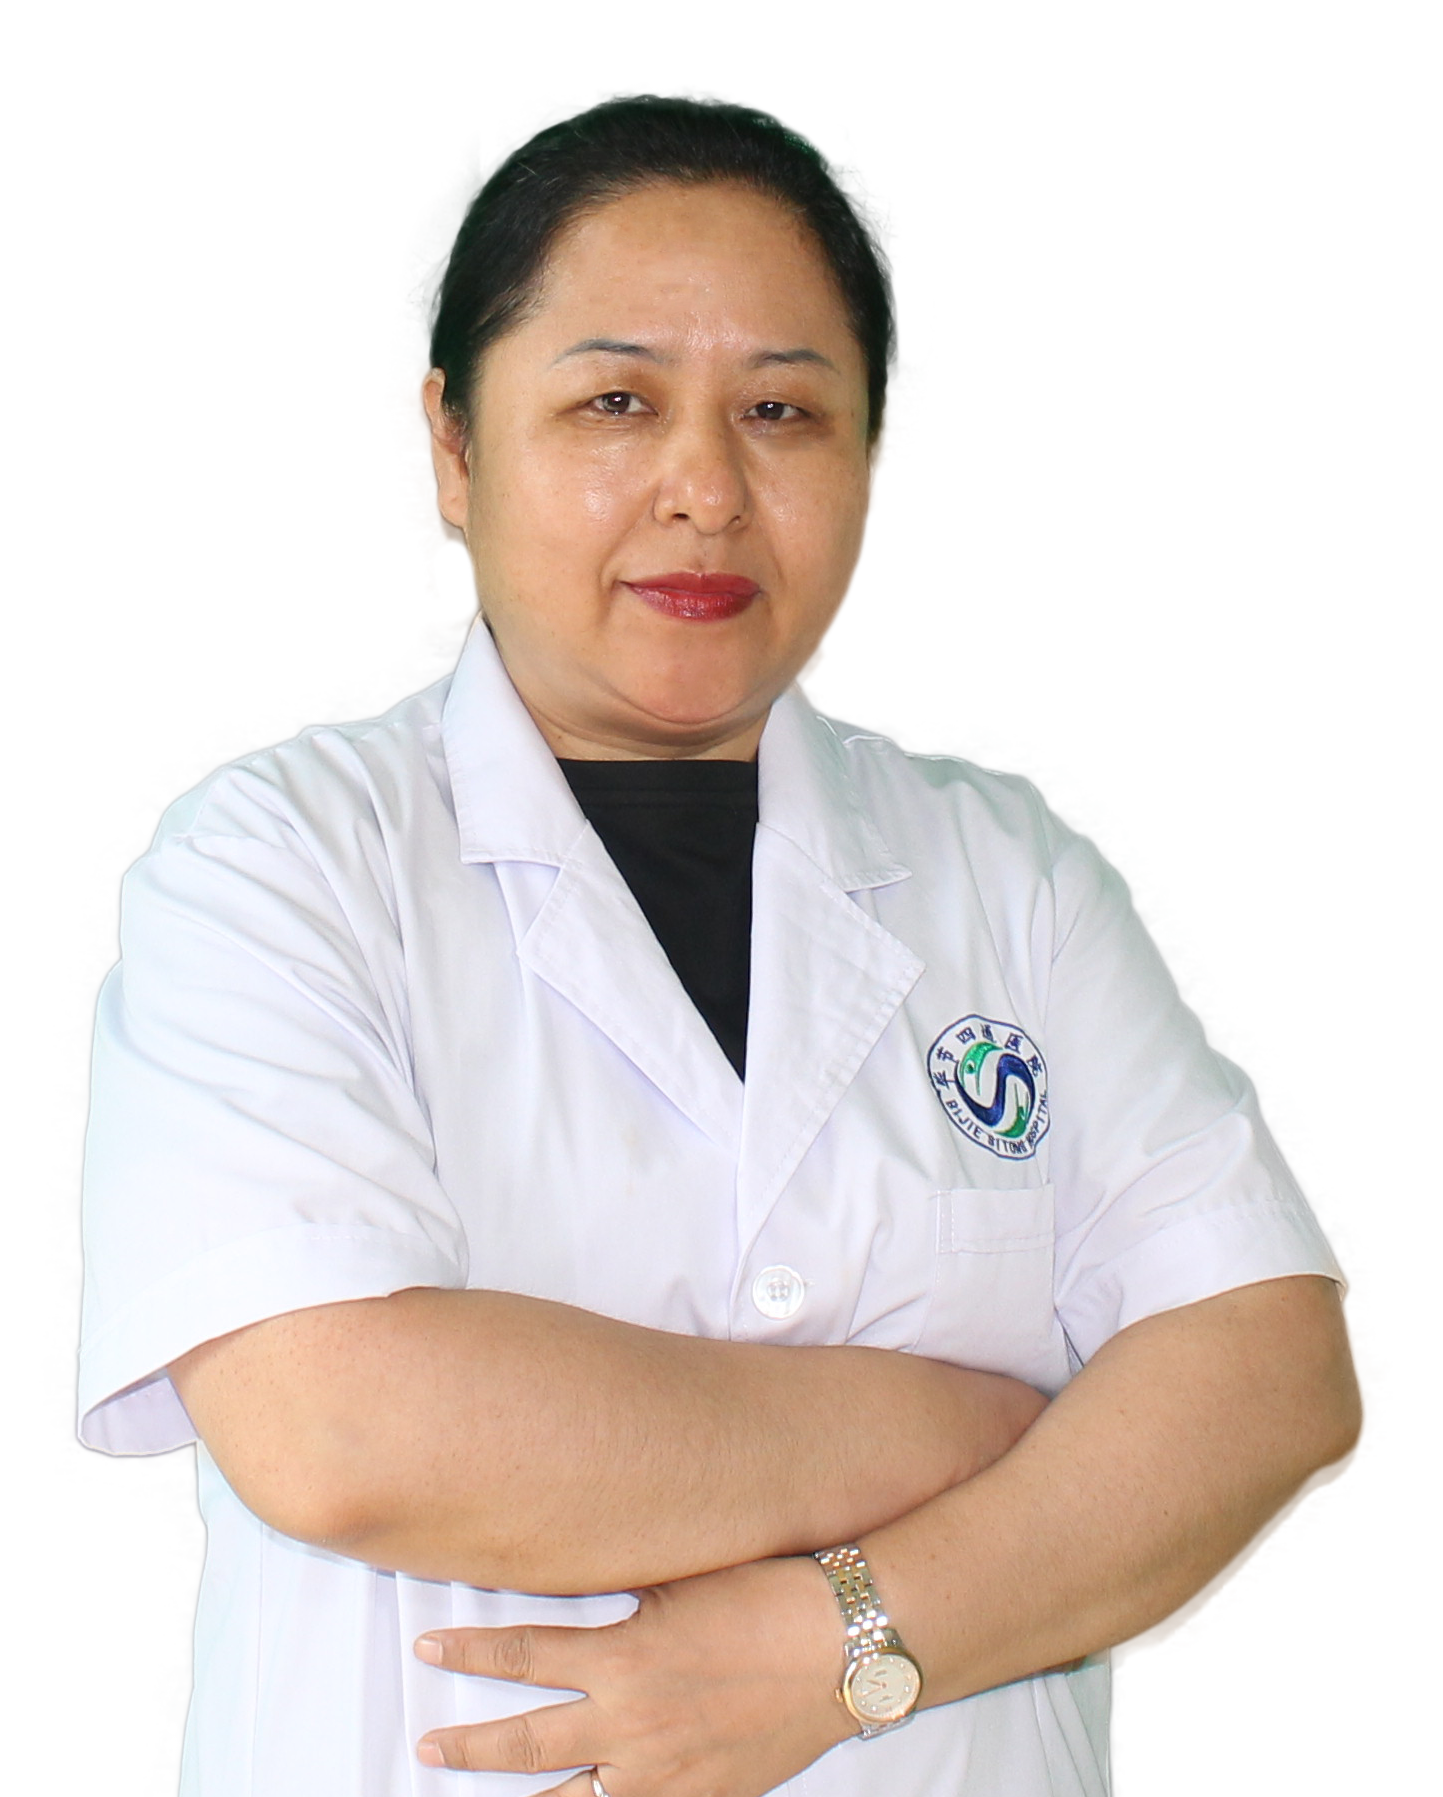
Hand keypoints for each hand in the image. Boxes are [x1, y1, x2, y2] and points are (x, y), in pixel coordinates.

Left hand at [413, 1555, 855, 1793]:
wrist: (839, 1645)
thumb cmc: (764, 1596)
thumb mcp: (677, 1578)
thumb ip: (620, 1592)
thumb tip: (572, 1576)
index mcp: (622, 1658)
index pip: (519, 1655)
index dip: (466, 1652)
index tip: (427, 1647)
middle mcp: (632, 1724)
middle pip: (527, 1744)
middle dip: (469, 1747)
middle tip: (427, 1750)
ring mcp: (666, 1773)